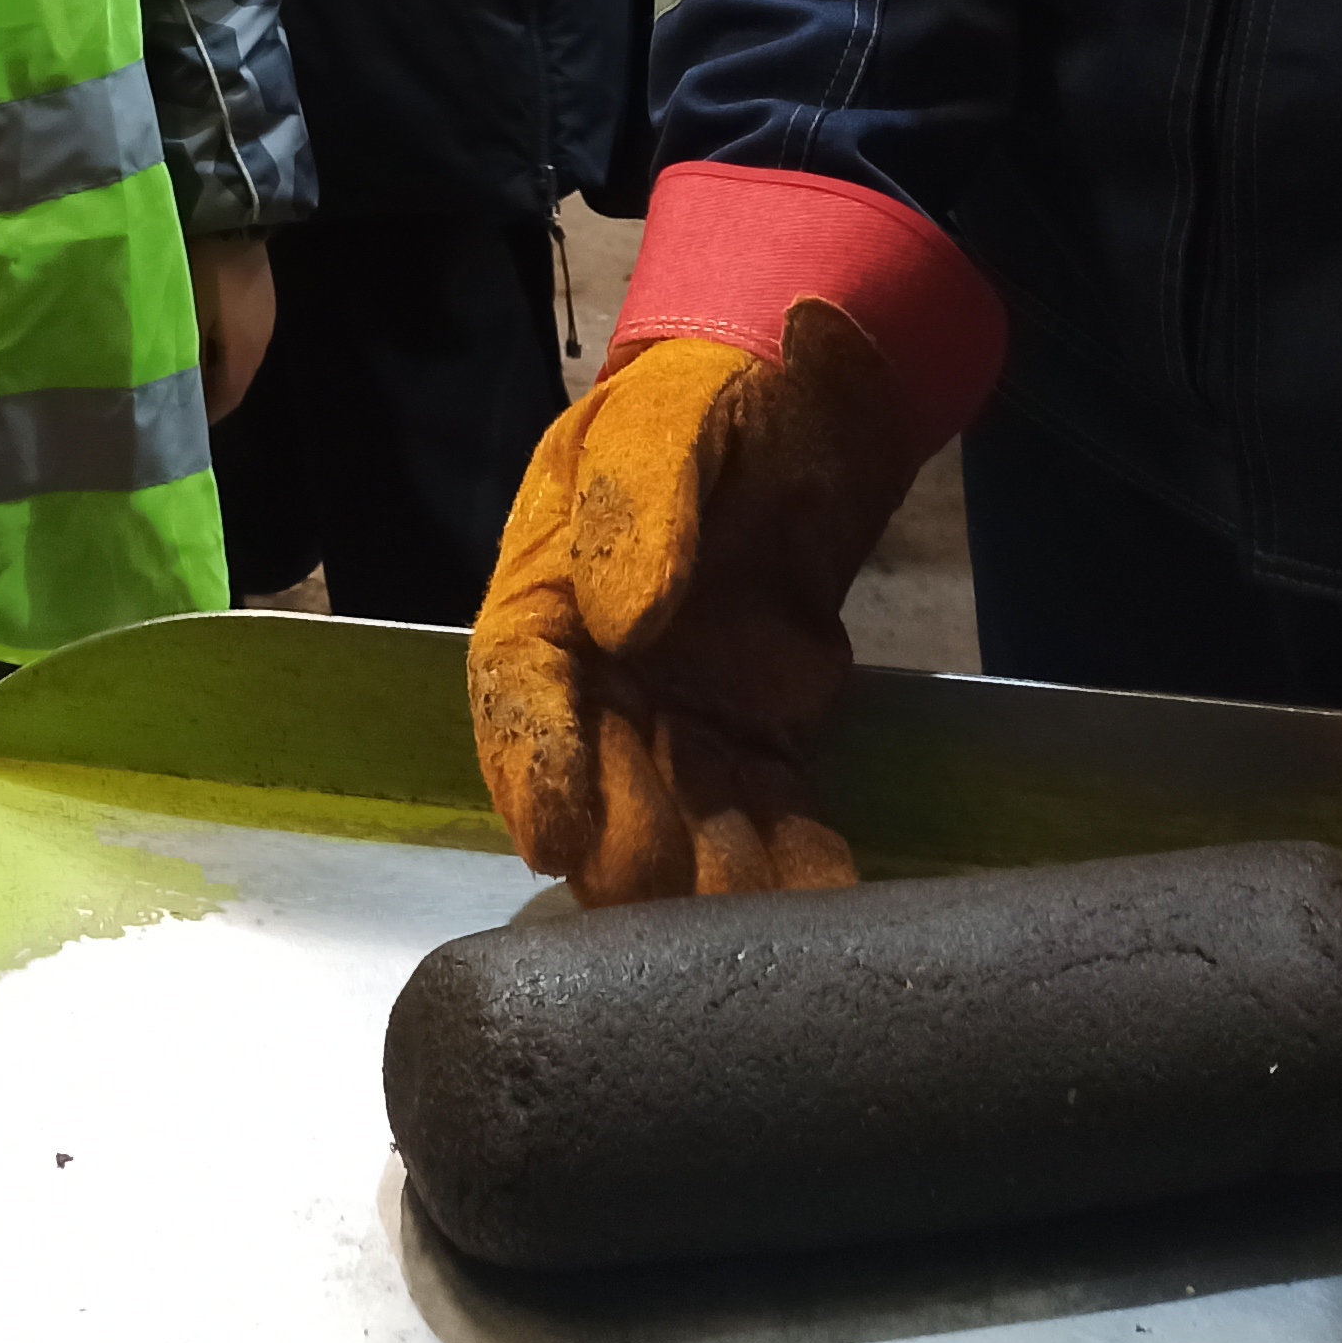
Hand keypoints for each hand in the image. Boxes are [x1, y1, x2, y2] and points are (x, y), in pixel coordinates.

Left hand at [190, 233, 276, 419]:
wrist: (233, 215)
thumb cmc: (202, 270)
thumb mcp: (185, 314)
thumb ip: (177, 353)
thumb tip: (167, 383)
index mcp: (244, 352)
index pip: (228, 398)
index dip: (207, 414)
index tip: (182, 421)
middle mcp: (261, 340)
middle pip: (236, 379)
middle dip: (211, 392)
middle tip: (180, 394)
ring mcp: (265, 315)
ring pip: (240, 354)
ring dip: (217, 365)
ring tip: (188, 364)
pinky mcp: (262, 293)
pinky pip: (242, 332)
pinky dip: (223, 342)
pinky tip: (204, 333)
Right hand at [468, 298, 925, 905]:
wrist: (799, 398)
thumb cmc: (709, 394)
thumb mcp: (665, 421)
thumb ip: (641, 503)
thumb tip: (624, 618)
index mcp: (546, 593)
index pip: (520, 691)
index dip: (533, 767)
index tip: (553, 838)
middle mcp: (602, 673)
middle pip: (602, 777)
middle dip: (627, 855)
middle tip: (657, 920)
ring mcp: (682, 711)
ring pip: (684, 813)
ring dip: (709, 884)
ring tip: (744, 948)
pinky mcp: (761, 732)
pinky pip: (769, 809)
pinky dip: (791, 864)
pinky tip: (820, 919)